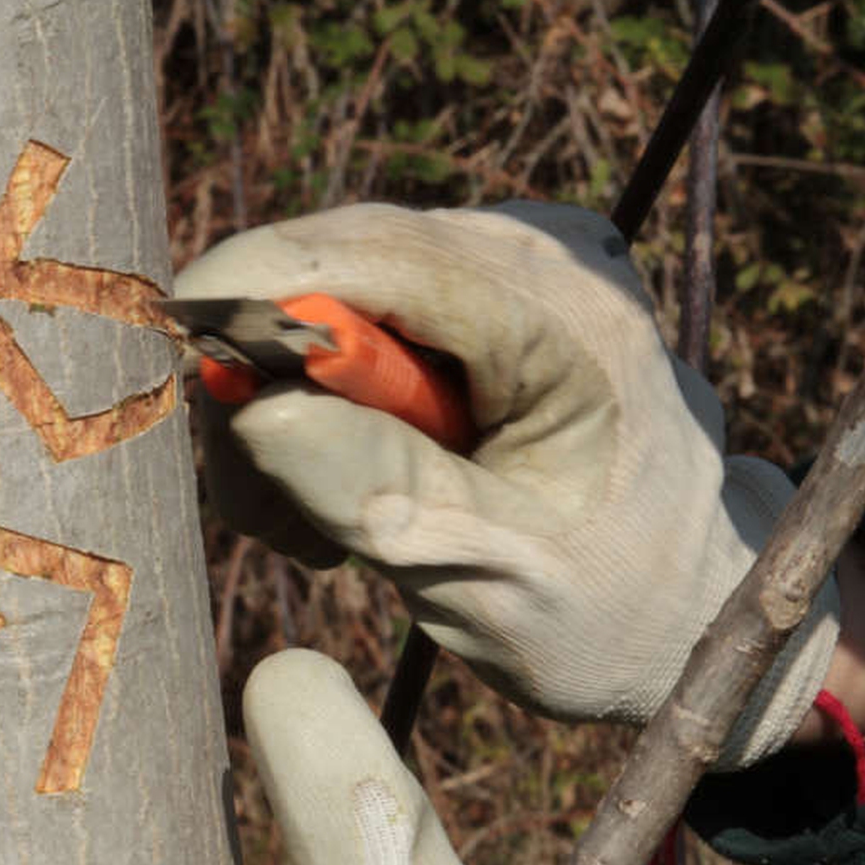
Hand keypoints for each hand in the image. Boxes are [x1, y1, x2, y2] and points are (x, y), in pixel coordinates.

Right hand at [178, 202, 839, 767]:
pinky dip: (320, 403)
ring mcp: (509, 262)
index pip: (366, 255)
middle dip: (258, 381)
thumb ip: (379, 494)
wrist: (685, 607)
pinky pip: (350, 317)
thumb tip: (257, 413)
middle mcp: (536, 256)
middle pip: (326, 263)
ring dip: (283, 407)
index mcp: (564, 317)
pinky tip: (345, 487)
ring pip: (321, 292)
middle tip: (262, 517)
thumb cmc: (608, 609)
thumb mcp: (493, 581)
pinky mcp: (478, 291)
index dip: (247, 300)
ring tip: (311, 530)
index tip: (178, 385)